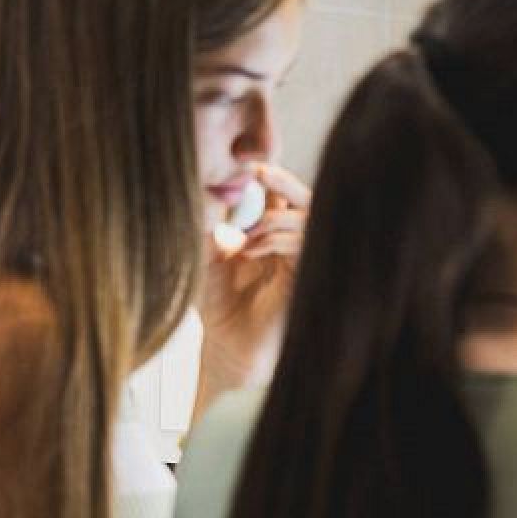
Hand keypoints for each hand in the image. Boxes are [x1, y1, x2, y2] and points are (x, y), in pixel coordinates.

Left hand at [193, 163, 309, 421]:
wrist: (227, 352)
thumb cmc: (220, 308)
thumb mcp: (206, 262)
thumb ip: (211, 233)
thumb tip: (212, 202)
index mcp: (272, 234)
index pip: (280, 195)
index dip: (270, 178)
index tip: (248, 165)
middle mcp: (292, 244)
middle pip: (304, 200)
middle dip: (284, 182)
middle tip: (259, 171)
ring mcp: (304, 261)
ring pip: (310, 221)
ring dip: (277, 218)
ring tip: (247, 231)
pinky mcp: (308, 281)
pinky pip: (307, 248)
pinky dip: (280, 240)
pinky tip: (252, 249)